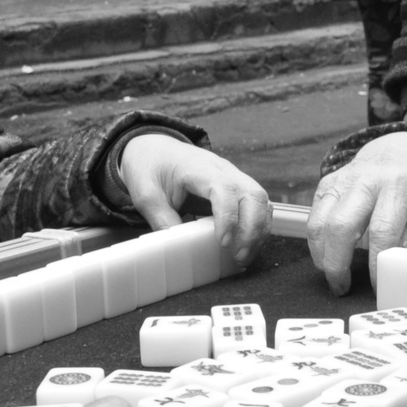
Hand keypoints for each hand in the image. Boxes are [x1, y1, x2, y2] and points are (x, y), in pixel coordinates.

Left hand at [114, 133, 271, 269]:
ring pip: (261, 201)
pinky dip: (258, 226)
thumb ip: (162, 219)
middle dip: (252, 229)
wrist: (156, 149)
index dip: (228, 216)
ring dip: (259, 231)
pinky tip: (247, 246)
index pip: (224, 189)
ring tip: (243, 257)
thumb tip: (179, 248)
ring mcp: (234, 176)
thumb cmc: (151, 168)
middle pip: (253, 194)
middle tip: (239, 257)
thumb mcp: (146, 194)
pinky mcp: (238, 187)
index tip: (223, 243)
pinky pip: (259, 205)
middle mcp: (223, 169)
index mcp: (198, 168)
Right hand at [306, 132, 406, 296]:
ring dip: (321, 254)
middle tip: (341, 286)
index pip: (382, 230)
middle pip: (341, 227)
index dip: (376, 262)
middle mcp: (366, 180)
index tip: (376, 285)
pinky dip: (315, 239)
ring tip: (332, 275)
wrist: (398, 144)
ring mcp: (342, 180)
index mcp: (397, 184)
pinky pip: (314, 215)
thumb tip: (397, 255)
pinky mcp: (328, 183)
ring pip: (320, 222)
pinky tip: (326, 254)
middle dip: (336, 263)